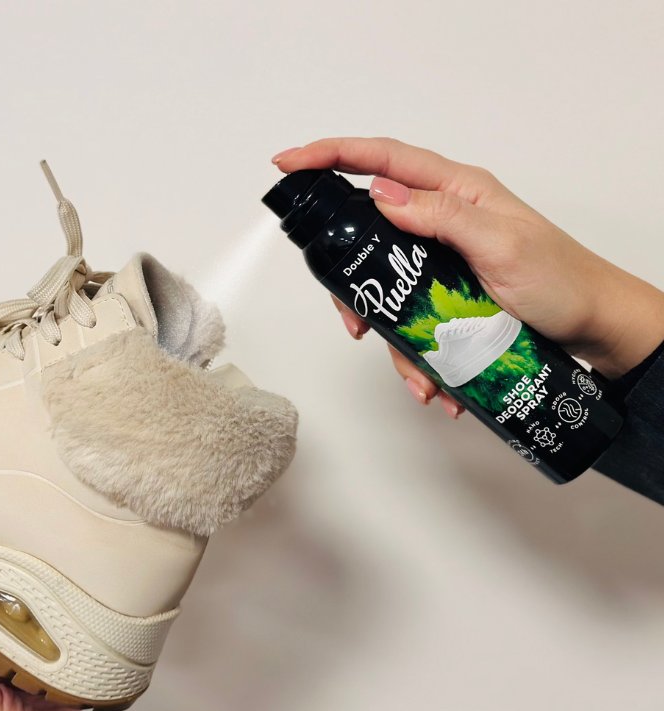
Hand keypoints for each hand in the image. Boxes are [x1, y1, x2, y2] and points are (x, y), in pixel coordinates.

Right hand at [272, 137, 663, 412]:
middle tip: (352, 316)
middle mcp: (443, 218)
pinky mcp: (445, 293)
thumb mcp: (503, 245)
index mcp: (456, 190)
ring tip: (414, 371)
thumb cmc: (562, 280)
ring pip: (386, 286)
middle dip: (353, 280)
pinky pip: (411, 320)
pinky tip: (434, 382)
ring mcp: (441, 258)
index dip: (330, 156)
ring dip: (390, 334)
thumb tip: (381, 196)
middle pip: (369, 230)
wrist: (594, 328)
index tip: (287, 164)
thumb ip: (442, 216)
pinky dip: (415, 355)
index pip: (382, 160)